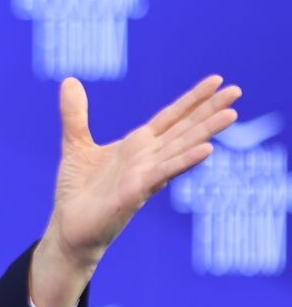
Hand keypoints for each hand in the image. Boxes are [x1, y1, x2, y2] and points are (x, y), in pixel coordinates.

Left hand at [30, 75, 240, 306]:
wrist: (69, 228)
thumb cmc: (78, 191)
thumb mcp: (75, 144)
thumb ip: (74, 114)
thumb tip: (69, 79)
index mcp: (137, 147)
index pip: (170, 118)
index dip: (192, 99)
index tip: (217, 80)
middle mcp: (147, 160)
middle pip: (184, 130)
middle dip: (209, 110)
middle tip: (237, 89)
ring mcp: (144, 177)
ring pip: (180, 150)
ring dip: (205, 132)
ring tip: (231, 114)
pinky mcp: (134, 195)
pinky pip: (162, 175)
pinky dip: (183, 162)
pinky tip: (206, 150)